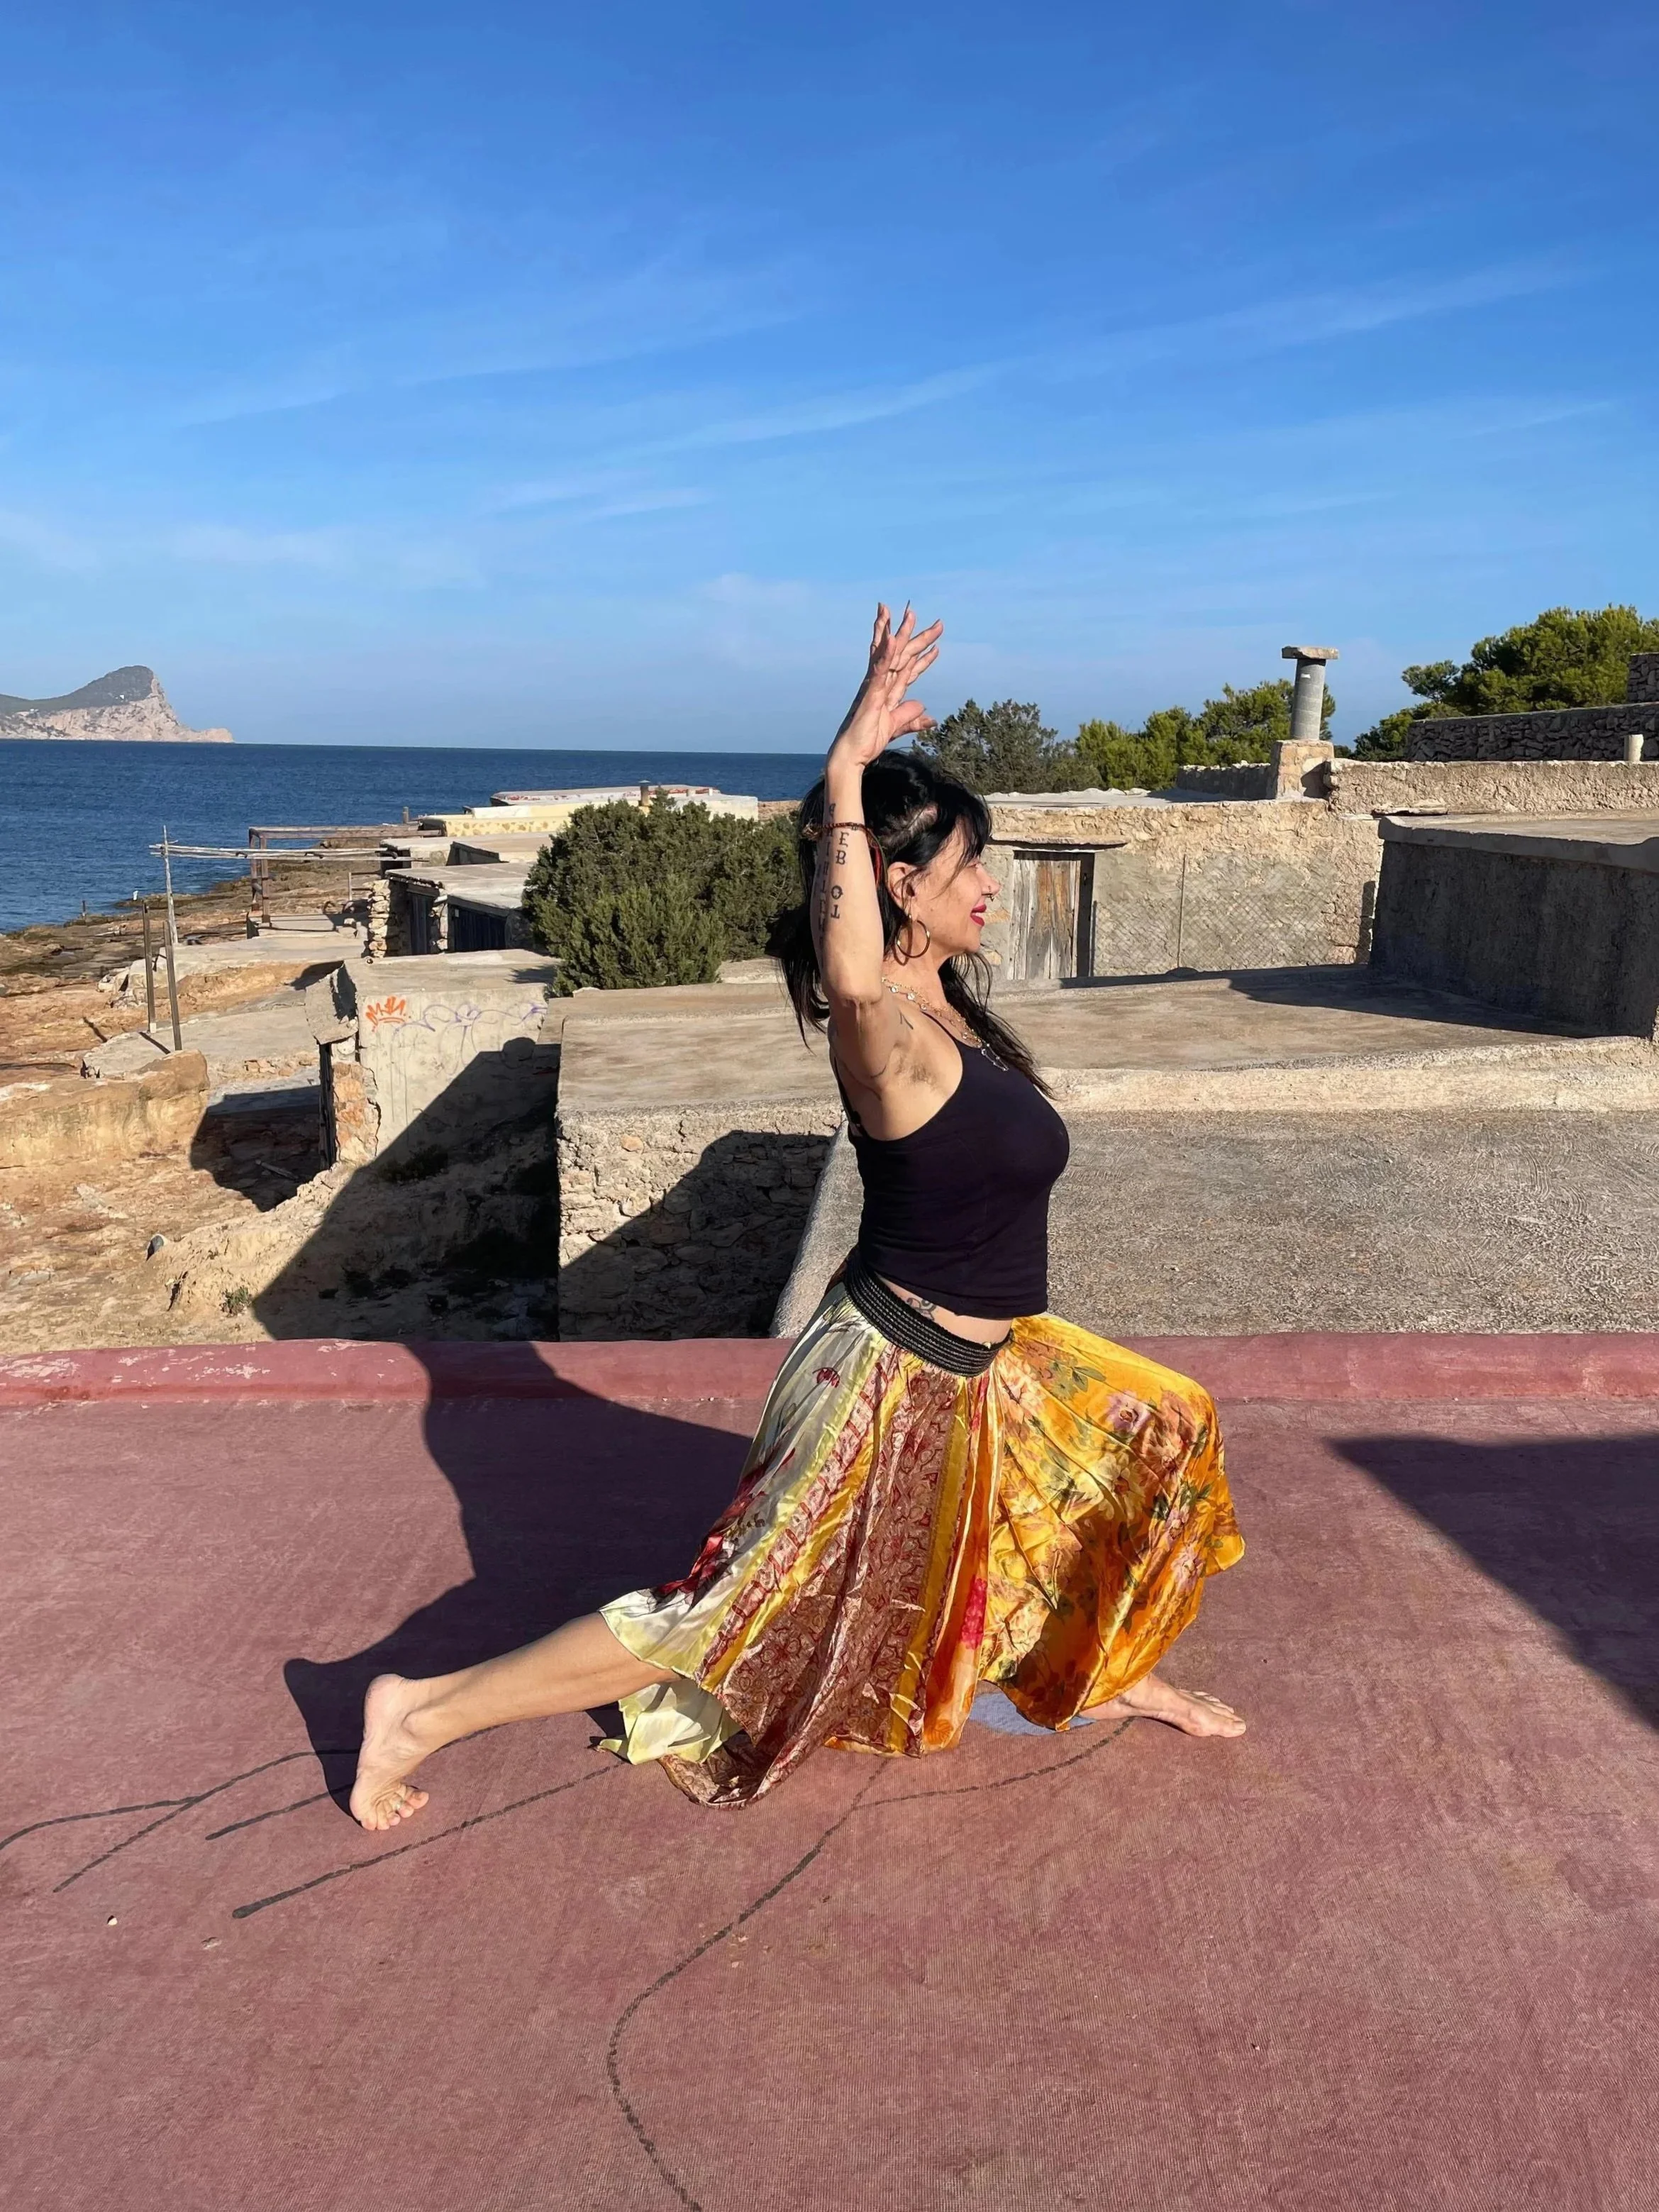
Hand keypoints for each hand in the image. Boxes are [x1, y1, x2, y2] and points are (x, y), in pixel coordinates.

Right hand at [829, 603, 942, 767]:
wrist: (851, 754)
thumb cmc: (866, 741)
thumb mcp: (895, 727)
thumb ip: (909, 719)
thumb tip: (927, 715)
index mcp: (888, 691)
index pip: (910, 669)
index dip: (923, 657)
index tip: (936, 646)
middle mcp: (881, 683)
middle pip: (903, 655)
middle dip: (918, 637)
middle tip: (936, 622)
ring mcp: (874, 686)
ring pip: (889, 654)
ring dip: (899, 633)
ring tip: (909, 613)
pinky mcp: (870, 693)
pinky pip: (879, 669)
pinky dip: (886, 653)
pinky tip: (892, 638)